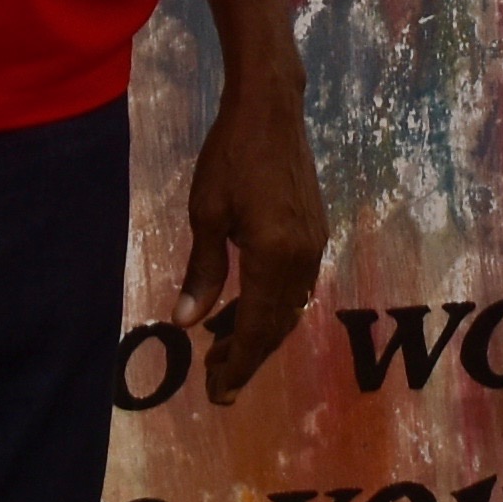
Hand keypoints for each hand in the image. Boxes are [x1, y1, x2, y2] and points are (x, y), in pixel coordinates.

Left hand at [181, 72, 327, 393]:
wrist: (271, 108)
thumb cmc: (230, 156)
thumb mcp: (206, 214)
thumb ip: (202, 271)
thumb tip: (187, 323)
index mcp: (274, 256)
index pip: (257, 327)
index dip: (238, 364)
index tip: (217, 392)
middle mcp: (303, 257)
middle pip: (277, 325)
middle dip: (249, 357)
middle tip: (217, 383)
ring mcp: (314, 244)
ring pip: (290, 307)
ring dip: (261, 333)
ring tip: (226, 350)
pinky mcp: (315, 230)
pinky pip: (297, 285)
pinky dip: (274, 307)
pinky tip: (249, 308)